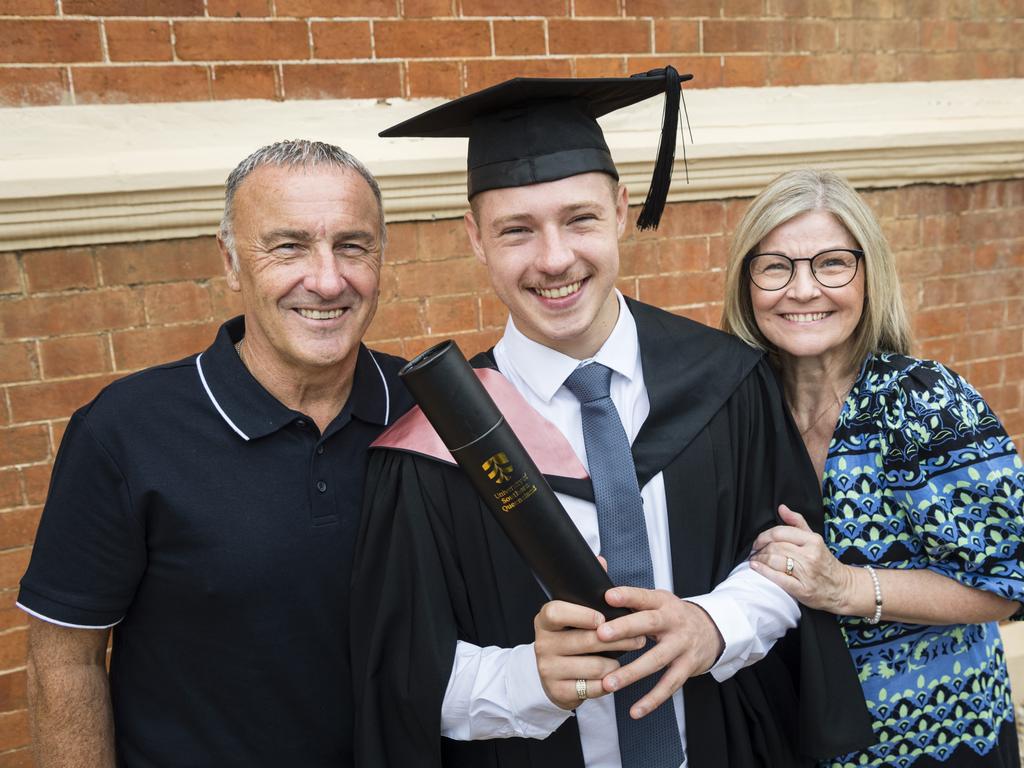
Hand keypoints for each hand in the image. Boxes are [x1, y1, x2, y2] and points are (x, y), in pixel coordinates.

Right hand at [533, 600, 643, 709]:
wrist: (553, 674)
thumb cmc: (569, 641)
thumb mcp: (569, 624)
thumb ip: (587, 616)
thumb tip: (624, 614)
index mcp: (544, 622)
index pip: (557, 613)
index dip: (583, 615)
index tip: (603, 619)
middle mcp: (543, 645)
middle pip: (587, 640)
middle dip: (619, 640)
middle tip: (640, 639)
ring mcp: (548, 670)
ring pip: (597, 666)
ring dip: (615, 665)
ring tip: (622, 661)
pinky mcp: (559, 691)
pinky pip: (596, 687)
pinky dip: (609, 682)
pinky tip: (612, 678)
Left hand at [595, 587, 723, 718]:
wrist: (711, 630)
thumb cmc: (672, 616)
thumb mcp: (658, 602)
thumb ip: (634, 602)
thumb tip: (601, 599)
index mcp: (663, 602)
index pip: (644, 597)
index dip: (627, 596)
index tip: (608, 597)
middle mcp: (674, 622)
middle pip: (650, 623)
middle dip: (624, 628)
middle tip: (601, 635)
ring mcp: (682, 645)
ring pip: (656, 659)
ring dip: (631, 673)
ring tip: (609, 683)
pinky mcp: (688, 667)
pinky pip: (669, 685)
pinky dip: (652, 700)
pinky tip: (635, 711)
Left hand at [748, 504, 856, 613]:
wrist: (841, 587)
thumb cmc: (824, 561)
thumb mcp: (814, 538)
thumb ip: (797, 522)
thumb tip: (781, 508)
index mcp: (813, 540)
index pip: (780, 533)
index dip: (763, 536)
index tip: (757, 541)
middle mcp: (810, 556)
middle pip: (775, 547)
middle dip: (759, 549)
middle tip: (753, 551)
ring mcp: (807, 573)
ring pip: (774, 561)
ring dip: (759, 560)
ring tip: (754, 559)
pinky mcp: (803, 589)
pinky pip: (778, 578)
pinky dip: (763, 571)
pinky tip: (755, 567)